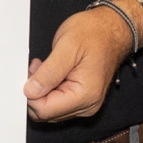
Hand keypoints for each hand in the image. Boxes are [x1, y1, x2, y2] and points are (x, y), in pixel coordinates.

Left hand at [23, 4, 131, 123]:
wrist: (112, 29)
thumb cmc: (95, 33)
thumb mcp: (67, 46)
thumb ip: (48, 72)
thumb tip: (30, 91)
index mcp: (85, 96)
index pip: (44, 110)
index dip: (31, 93)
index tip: (32, 72)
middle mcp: (87, 105)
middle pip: (46, 113)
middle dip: (36, 91)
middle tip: (39, 67)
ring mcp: (85, 104)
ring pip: (49, 109)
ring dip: (42, 90)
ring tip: (46, 66)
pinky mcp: (81, 99)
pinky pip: (57, 103)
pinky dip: (49, 89)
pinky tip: (52, 73)